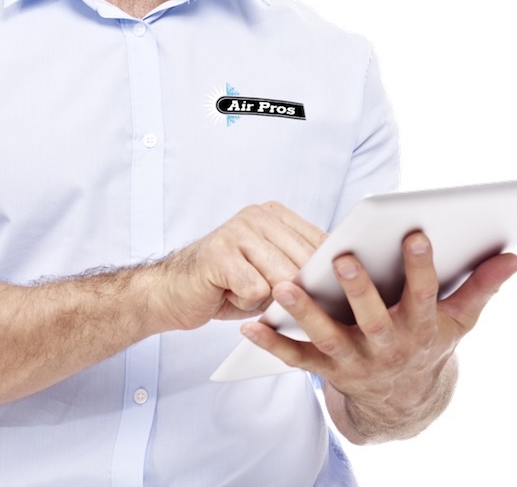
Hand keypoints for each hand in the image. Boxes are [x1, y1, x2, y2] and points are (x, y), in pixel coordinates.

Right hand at [153, 202, 326, 330]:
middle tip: (275, 298)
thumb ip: (302, 267)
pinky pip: (256, 290)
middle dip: (297, 291)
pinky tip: (228, 293)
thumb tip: (342, 282)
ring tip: (246, 291)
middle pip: (304, 263)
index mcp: (275, 214)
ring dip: (268, 298)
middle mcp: (257, 215)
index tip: (332, 291)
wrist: (174, 291)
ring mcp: (236, 231)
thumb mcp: (273, 271)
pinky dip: (246, 303)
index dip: (328, 273)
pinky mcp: (219, 253)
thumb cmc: (229, 284)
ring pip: (282, 278)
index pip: (321, 242)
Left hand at [240, 231, 516, 441]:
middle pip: (372, 317)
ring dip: (305, 313)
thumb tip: (514, 255)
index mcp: (420, 326)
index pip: (423, 293)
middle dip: (359, 288)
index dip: (422, 266)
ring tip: (283, 286)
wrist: (406, 398)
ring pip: (328, 336)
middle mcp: (387, 345)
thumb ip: (482, 285)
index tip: (416, 233)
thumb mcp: (460, 318)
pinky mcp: (326, 369)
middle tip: (342, 256)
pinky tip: (249, 325)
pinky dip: (272, 343)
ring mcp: (354, 360)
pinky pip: (296, 357)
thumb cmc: (430, 339)